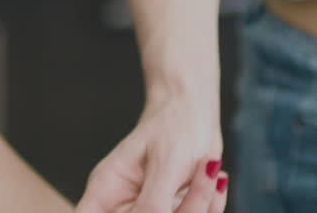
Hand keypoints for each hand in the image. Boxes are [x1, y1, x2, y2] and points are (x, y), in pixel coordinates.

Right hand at [75, 97, 223, 211]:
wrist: (195, 114)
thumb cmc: (173, 126)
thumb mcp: (164, 164)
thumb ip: (152, 203)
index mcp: (105, 192)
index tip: (134, 210)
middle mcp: (124, 207)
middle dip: (177, 211)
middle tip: (183, 187)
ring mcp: (150, 212)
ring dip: (199, 205)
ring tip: (206, 172)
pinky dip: (211, 205)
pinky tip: (211, 180)